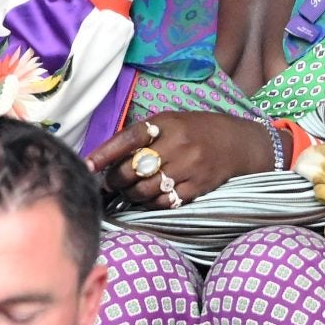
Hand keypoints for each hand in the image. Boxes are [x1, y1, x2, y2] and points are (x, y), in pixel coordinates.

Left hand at [83, 110, 280, 208]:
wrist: (239, 143)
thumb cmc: (198, 130)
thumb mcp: (172, 121)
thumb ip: (144, 135)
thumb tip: (107, 157)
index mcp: (166, 123)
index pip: (128, 138)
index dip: (104, 154)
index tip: (86, 166)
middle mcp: (177, 144)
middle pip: (132, 169)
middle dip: (116, 180)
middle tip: (111, 183)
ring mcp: (188, 167)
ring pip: (145, 190)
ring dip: (131, 194)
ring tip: (129, 191)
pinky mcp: (197, 188)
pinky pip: (164, 202)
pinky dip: (151, 203)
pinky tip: (150, 198)